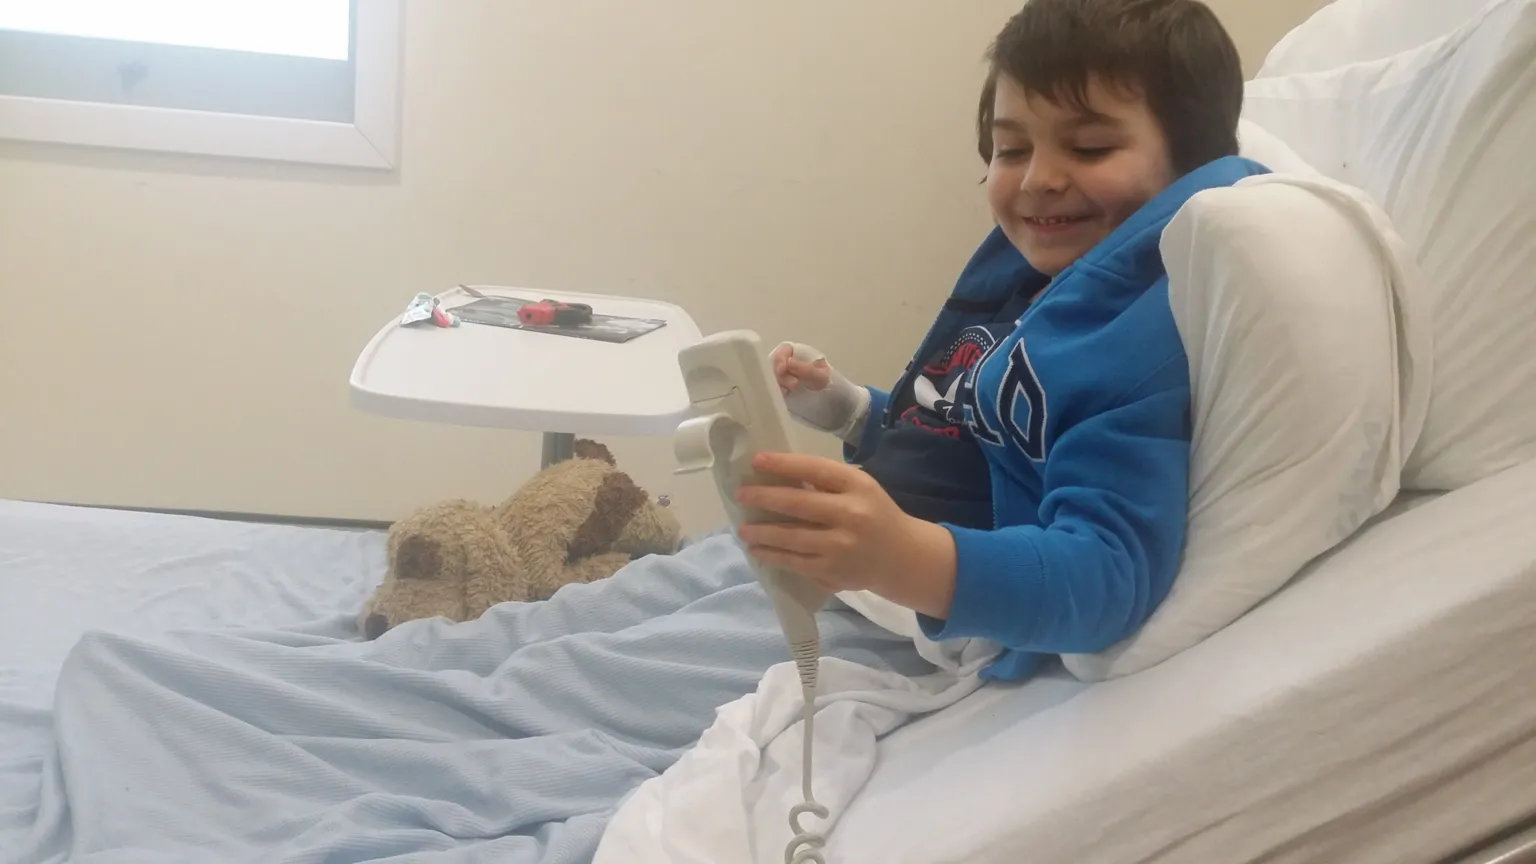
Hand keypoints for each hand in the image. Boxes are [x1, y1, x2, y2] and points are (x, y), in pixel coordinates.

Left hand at [734, 452, 956, 618]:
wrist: (903, 558)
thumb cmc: (874, 515)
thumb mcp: (860, 489)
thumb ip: (826, 484)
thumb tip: (777, 478)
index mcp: (857, 486)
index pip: (815, 469)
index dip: (783, 464)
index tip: (756, 460)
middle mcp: (850, 514)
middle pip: (797, 503)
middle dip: (763, 498)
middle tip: (740, 495)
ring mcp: (840, 546)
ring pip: (790, 537)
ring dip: (761, 532)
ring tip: (742, 529)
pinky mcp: (832, 571)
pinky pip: (795, 562)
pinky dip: (772, 555)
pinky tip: (758, 550)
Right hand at [768, 342, 870, 441]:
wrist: (841, 410)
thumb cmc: (835, 388)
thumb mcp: (823, 377)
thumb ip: (806, 369)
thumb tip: (787, 363)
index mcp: (801, 355)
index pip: (784, 350)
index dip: (780, 358)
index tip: (782, 369)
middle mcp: (790, 366)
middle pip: (774, 364)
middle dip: (778, 373)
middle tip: (792, 386)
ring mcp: (786, 380)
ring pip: (772, 378)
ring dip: (776, 385)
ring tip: (787, 393)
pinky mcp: (783, 395)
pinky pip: (774, 392)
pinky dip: (775, 394)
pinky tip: (783, 398)